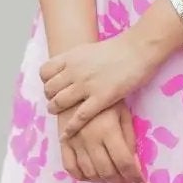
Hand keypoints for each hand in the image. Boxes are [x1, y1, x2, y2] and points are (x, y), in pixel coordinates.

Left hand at [41, 33, 158, 137]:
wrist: (138, 49)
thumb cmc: (119, 49)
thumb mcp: (89, 50)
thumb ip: (77, 61)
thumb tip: (69, 69)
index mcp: (71, 57)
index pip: (45, 72)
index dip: (46, 81)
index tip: (53, 87)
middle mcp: (74, 71)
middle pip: (49, 89)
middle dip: (50, 98)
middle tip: (57, 103)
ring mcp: (86, 85)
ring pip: (59, 103)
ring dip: (56, 111)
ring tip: (59, 115)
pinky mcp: (100, 98)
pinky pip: (79, 117)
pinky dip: (70, 127)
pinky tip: (67, 134)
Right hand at [58, 102, 144, 182]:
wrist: (77, 87)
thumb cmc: (105, 99)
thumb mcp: (123, 113)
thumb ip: (129, 138)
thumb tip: (134, 162)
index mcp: (108, 130)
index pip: (124, 162)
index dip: (134, 176)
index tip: (141, 182)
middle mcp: (90, 139)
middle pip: (107, 171)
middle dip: (120, 182)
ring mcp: (75, 143)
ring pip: (89, 173)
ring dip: (103, 181)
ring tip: (112, 179)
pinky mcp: (63, 143)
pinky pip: (70, 168)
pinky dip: (82, 177)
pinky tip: (92, 176)